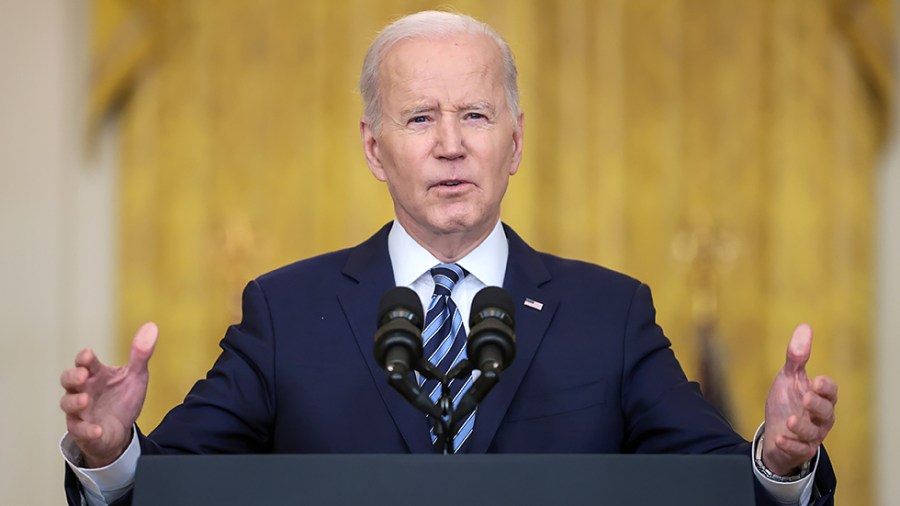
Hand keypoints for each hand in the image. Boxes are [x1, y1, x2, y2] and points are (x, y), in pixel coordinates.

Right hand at [59, 322, 157, 467]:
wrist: (121, 429)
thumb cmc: (122, 398)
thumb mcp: (135, 375)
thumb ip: (140, 353)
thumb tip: (152, 326)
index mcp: (96, 374)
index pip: (84, 362)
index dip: (84, 358)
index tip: (88, 355)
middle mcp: (83, 390)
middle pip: (68, 380)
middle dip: (72, 376)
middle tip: (82, 375)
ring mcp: (80, 411)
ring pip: (67, 404)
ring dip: (74, 402)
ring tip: (86, 399)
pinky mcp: (82, 430)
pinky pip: (79, 430)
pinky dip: (87, 430)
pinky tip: (98, 430)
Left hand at [762, 323, 836, 475]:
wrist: (775, 431)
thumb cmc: (787, 401)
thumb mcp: (789, 377)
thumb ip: (797, 356)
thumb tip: (805, 326)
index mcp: (820, 397)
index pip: (830, 392)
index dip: (826, 387)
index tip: (817, 381)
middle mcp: (820, 417)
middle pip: (827, 413)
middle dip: (818, 406)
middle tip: (806, 399)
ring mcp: (812, 435)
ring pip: (814, 433)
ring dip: (802, 427)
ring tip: (789, 421)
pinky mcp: (801, 450)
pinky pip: (799, 450)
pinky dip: (790, 444)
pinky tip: (780, 437)